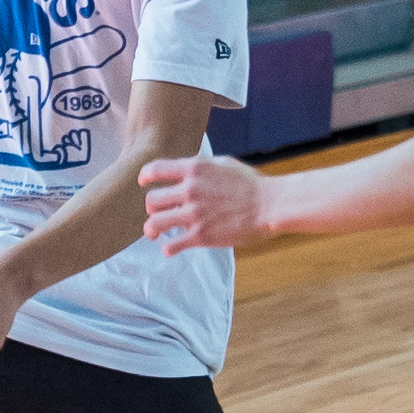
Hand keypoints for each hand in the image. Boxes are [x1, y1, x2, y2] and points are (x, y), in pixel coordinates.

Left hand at [140, 153, 271, 253]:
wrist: (270, 205)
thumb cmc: (250, 184)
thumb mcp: (223, 163)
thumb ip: (200, 166)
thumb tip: (185, 168)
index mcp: (194, 169)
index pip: (155, 170)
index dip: (145, 177)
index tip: (144, 182)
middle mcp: (190, 190)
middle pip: (151, 200)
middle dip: (152, 207)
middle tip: (157, 212)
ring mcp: (194, 214)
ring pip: (155, 224)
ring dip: (151, 229)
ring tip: (154, 233)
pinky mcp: (201, 236)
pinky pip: (172, 245)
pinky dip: (168, 248)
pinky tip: (170, 248)